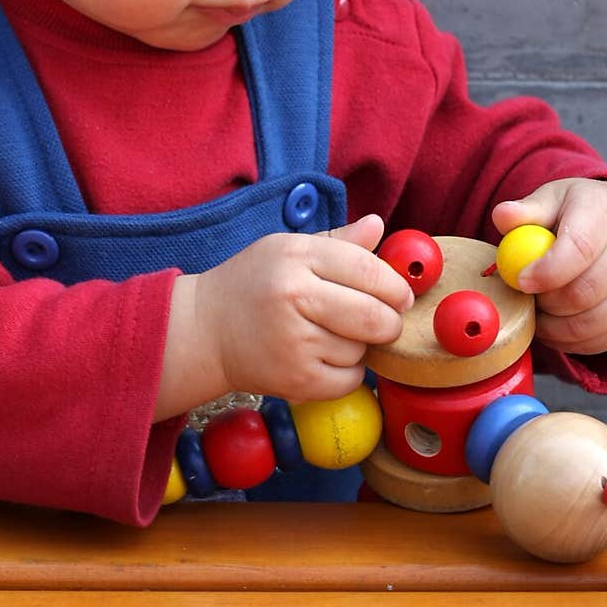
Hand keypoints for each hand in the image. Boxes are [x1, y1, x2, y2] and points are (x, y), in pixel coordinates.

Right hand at [160, 214, 412, 416]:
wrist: (205, 330)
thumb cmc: (252, 284)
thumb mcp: (288, 250)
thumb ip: (338, 242)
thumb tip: (377, 225)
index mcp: (296, 257)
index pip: (367, 270)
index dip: (395, 286)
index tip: (401, 295)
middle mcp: (294, 297)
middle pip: (373, 316)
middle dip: (390, 321)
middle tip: (386, 321)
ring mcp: (294, 343)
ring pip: (361, 349)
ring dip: (360, 346)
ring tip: (333, 335)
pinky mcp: (295, 381)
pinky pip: (349, 380)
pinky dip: (348, 373)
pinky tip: (325, 357)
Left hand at [491, 178, 606, 355]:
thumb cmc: (576, 211)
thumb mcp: (550, 199)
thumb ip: (526, 210)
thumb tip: (502, 216)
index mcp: (605, 211)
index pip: (580, 248)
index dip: (547, 271)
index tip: (521, 281)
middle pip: (586, 291)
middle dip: (547, 301)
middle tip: (525, 296)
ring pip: (592, 322)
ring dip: (555, 326)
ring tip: (537, 309)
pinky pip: (601, 340)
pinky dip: (570, 341)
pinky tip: (553, 324)